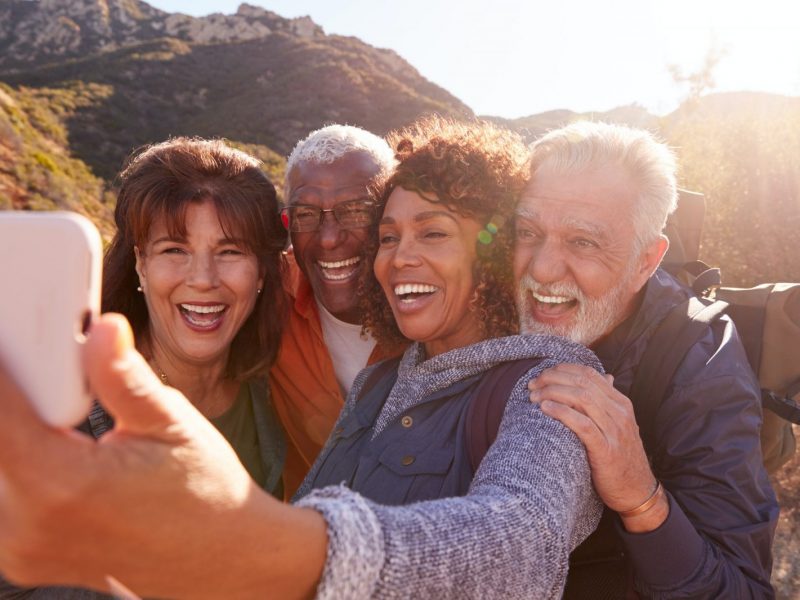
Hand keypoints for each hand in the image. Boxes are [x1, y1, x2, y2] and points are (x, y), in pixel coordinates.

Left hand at [0, 314, 324, 597]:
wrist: (225, 561)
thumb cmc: (208, 495)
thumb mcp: (173, 425)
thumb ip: (125, 378)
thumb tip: (103, 329)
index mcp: (61, 484)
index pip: (0, 409)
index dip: (6, 367)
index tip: (15, 341)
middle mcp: (27, 524)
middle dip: (17, 397)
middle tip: (57, 378)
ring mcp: (20, 549)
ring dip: (19, 432)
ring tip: (68, 421)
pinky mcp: (23, 557)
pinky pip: (4, 495)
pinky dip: (21, 464)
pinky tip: (64, 452)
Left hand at [529, 363, 668, 530]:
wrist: (636, 491)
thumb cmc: (621, 457)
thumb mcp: (618, 425)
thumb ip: (609, 402)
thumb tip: (606, 376)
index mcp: (621, 403)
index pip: (589, 374)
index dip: (562, 370)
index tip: (542, 375)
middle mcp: (620, 413)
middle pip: (582, 382)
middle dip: (552, 379)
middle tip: (532, 385)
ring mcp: (614, 430)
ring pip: (581, 398)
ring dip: (552, 393)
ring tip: (534, 397)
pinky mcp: (606, 450)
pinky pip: (582, 424)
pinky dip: (561, 412)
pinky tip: (545, 409)